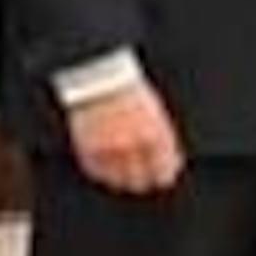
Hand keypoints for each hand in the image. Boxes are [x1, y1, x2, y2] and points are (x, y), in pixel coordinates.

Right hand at [68, 83, 187, 195]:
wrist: (98, 74)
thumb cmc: (128, 87)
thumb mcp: (154, 110)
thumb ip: (160, 138)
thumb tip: (168, 163)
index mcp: (154, 135)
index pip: (163, 172)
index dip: (162, 177)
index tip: (161, 178)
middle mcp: (132, 146)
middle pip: (139, 181)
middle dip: (141, 181)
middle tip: (140, 180)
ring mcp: (108, 149)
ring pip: (116, 180)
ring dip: (120, 179)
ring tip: (121, 173)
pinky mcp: (87, 149)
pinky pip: (96, 172)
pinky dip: (101, 172)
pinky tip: (105, 166)